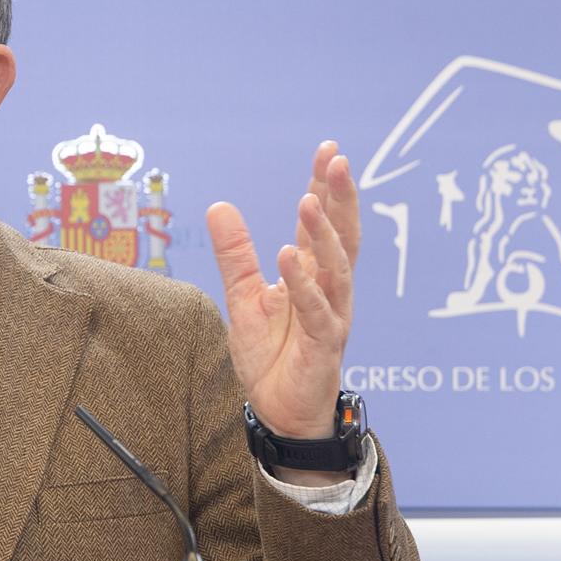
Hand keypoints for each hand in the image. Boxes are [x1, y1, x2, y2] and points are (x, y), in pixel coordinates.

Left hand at [206, 141, 358, 440]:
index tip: (328, 151)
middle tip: (336, 160)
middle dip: (339, 198)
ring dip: (322, 234)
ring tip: (308, 201)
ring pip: (335, 268)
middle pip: (341, 236)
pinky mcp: (324, 343)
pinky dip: (305, 284)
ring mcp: (331, 314)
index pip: (320, 223)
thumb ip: (235, 254)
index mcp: (312, 274)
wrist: (279, 409)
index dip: (324, 188)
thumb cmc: (270, 354)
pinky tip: (290, 257)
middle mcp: (329, 289)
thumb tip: (219, 205)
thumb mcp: (244, 297)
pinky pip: (316, 309)